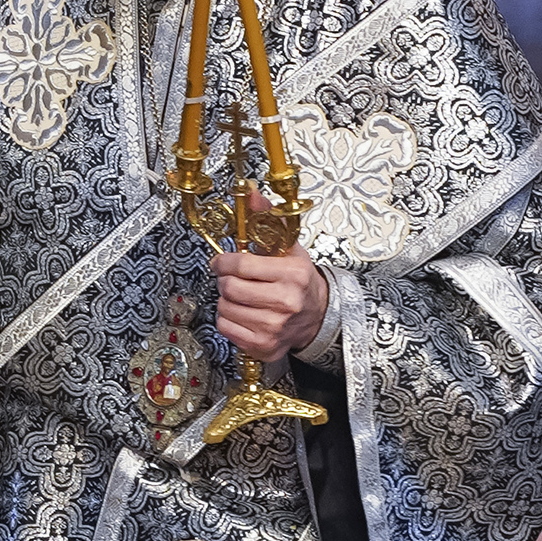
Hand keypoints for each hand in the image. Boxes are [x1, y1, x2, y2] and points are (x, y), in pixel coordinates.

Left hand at [215, 208, 332, 361]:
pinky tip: (242, 313)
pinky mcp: (265, 345)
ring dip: (226, 300)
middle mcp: (286, 303)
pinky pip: (227, 329)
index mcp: (292, 275)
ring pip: (225, 309)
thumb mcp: (288, 246)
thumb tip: (251, 194)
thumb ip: (267, 219)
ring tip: (240, 296)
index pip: (240, 265)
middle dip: (225, 280)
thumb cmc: (300, 280)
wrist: (319, 315)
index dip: (223, 261)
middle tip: (231, 278)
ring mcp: (275, 327)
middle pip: (230, 288)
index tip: (222, 261)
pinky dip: (228, 320)